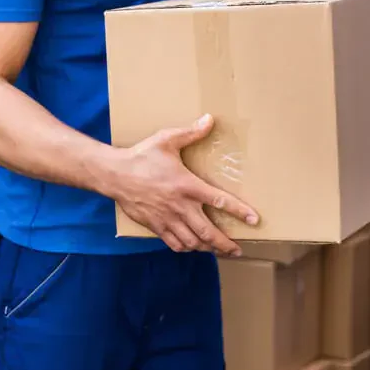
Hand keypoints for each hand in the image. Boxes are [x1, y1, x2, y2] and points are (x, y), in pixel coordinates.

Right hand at [107, 114, 257, 255]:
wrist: (114, 174)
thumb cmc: (141, 157)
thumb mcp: (166, 140)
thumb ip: (190, 133)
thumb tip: (209, 119)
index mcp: (188, 186)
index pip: (220, 201)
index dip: (240, 212)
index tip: (254, 220)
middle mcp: (180, 206)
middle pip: (209, 232)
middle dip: (225, 244)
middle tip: (237, 249)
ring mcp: (167, 219)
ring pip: (193, 242)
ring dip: (208, 248)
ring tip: (218, 250)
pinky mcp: (155, 226)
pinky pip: (174, 244)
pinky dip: (186, 248)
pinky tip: (192, 246)